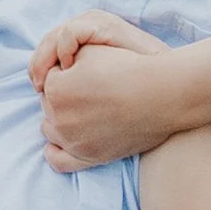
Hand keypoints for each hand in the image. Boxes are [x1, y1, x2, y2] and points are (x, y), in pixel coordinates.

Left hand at [32, 19, 183, 169]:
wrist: (160, 96)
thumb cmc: (128, 68)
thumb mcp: (91, 49)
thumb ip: (64, 56)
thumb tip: (56, 69)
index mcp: (55, 89)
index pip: (49, 78)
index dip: (67, 72)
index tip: (87, 71)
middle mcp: (59, 118)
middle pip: (49, 104)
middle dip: (63, 95)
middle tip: (91, 89)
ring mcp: (72, 141)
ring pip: (51, 129)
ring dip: (60, 119)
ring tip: (84, 109)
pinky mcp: (88, 157)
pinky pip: (58, 160)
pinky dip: (55, 151)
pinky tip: (61, 142)